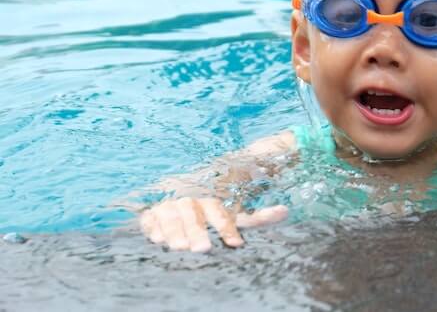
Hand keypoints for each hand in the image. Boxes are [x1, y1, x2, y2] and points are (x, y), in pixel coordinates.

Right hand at [140, 197, 287, 251]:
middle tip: (204, 249)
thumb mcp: (237, 211)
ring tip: (179, 248)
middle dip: (198, 231)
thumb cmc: (216, 208)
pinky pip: (150, 216)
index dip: (228, 227)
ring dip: (176, 231)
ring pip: (173, 214)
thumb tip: (285, 212)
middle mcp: (192, 199)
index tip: (236, 244)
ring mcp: (171, 203)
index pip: (221, 210)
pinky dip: (153, 226)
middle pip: (194, 213)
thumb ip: (258, 216)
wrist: (182, 187)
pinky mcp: (152, 210)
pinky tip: (157, 238)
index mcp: (213, 198)